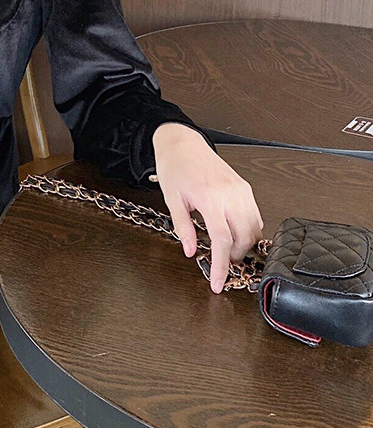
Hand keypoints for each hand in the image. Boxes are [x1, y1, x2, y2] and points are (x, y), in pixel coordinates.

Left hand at [151, 123, 263, 293]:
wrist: (183, 143)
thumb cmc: (175, 168)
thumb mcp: (172, 200)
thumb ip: (183, 227)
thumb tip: (191, 251)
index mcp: (210, 198)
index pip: (223, 241)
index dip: (222, 266)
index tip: (218, 283)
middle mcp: (230, 194)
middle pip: (245, 238)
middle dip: (234, 257)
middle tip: (221, 264)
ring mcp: (241, 190)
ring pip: (255, 228)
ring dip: (244, 245)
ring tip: (227, 250)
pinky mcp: (245, 187)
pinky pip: (256, 215)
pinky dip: (249, 230)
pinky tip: (234, 233)